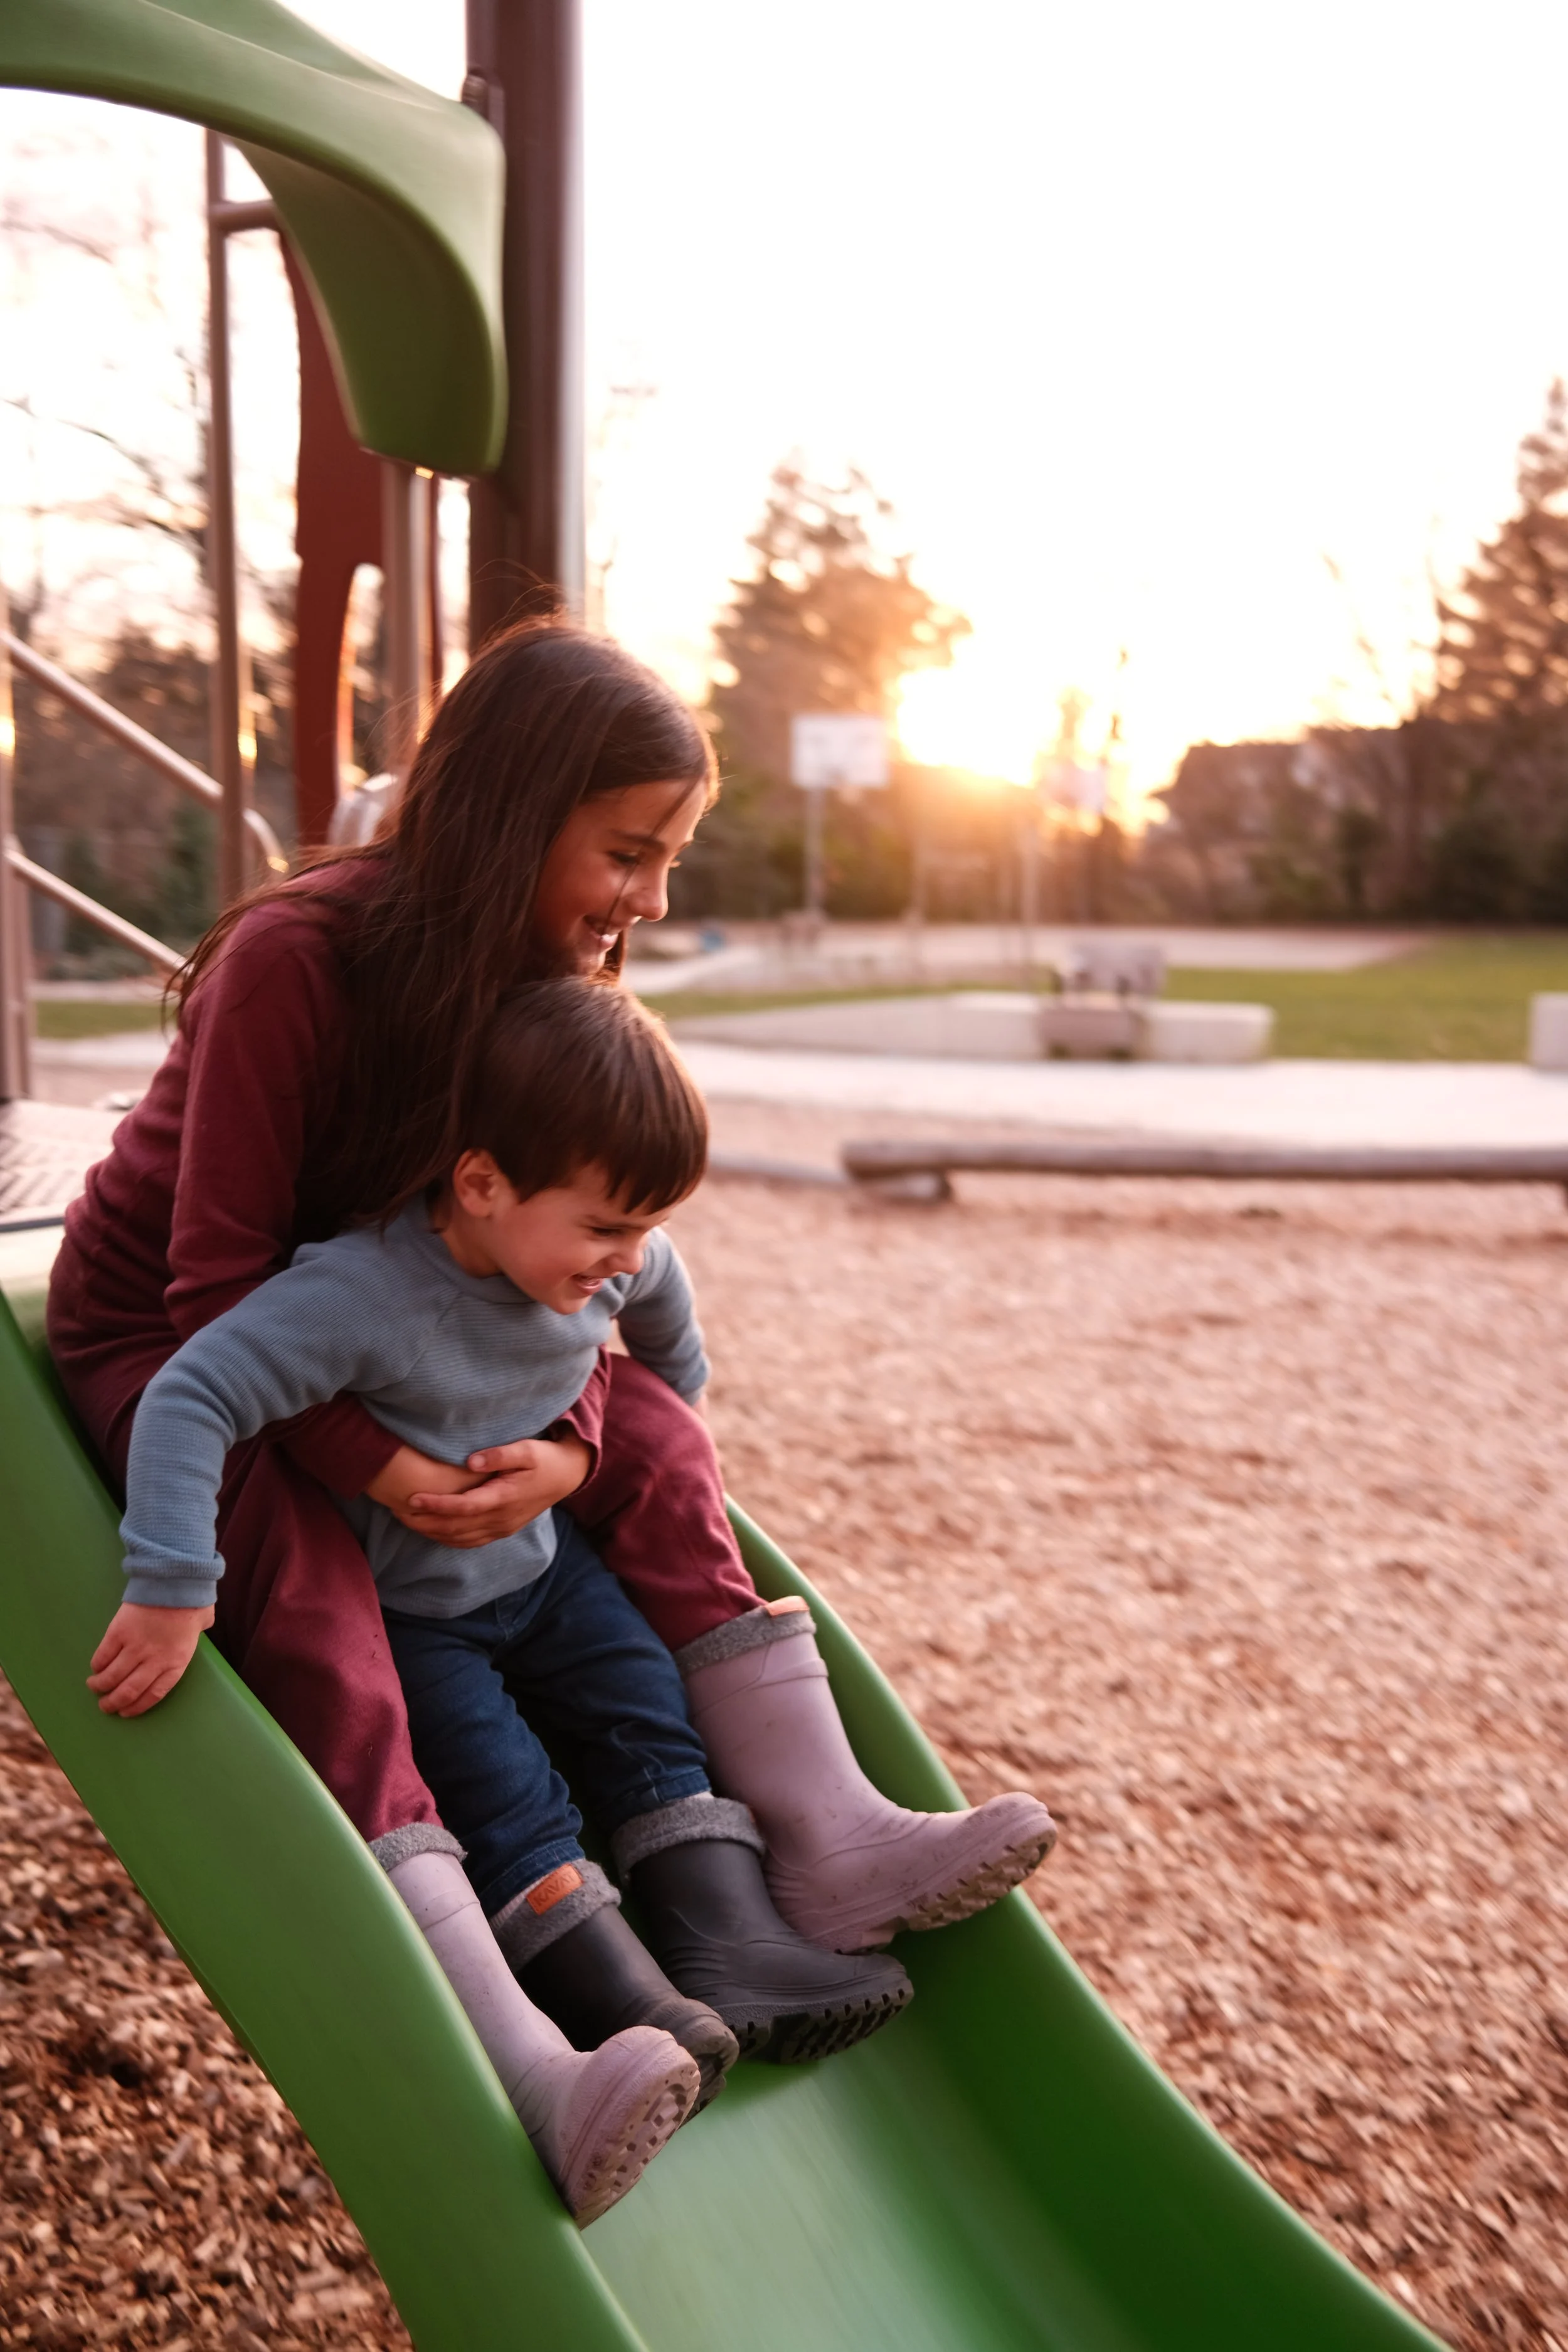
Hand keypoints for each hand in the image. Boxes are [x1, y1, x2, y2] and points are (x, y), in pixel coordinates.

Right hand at [88, 1601, 212, 1716]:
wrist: (176, 1580)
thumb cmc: (193, 1602)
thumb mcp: (202, 1625)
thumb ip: (193, 1635)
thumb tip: (194, 1632)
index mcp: (176, 1662)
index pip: (154, 1694)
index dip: (137, 1706)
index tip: (125, 1712)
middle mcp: (154, 1660)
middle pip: (129, 1691)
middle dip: (113, 1702)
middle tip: (105, 1706)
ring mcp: (135, 1647)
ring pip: (112, 1677)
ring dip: (100, 1686)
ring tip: (95, 1688)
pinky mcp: (118, 1633)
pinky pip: (103, 1656)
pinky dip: (97, 1666)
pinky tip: (95, 1669)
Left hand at [366, 1436, 591, 1549]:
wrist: (567, 1476)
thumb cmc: (544, 1459)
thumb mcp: (526, 1449)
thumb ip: (499, 1455)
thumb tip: (470, 1461)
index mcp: (504, 1498)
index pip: (463, 1507)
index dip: (436, 1505)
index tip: (411, 1499)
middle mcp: (501, 1519)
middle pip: (455, 1527)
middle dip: (424, 1521)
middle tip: (396, 1511)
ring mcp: (501, 1528)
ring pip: (460, 1538)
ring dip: (432, 1532)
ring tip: (406, 1520)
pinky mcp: (502, 1530)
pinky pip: (469, 1542)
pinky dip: (447, 1539)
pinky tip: (431, 1531)